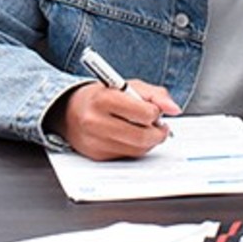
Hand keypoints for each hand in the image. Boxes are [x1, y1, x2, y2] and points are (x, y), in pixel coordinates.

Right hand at [45, 80, 180, 160]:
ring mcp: (95, 141)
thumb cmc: (101, 96)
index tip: (154, 109)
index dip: (155, 112)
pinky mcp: (96, 155)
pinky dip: (135, 147)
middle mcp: (96, 122)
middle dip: (158, 132)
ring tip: (144, 129)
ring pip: (138, 149)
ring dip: (149, 141)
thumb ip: (155, 94)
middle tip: (159, 126)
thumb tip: (174, 109)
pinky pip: (127, 156)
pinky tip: (129, 136)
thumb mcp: (127, 85)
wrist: (68, 110)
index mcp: (104, 99)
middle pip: (143, 136)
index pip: (144, 113)